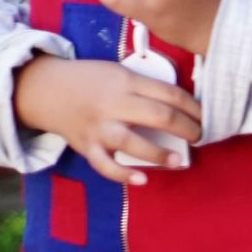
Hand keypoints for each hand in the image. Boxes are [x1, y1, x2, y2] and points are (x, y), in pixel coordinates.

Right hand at [12, 55, 202, 185]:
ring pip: (132, 142)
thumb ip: (145, 87)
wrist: (44, 88)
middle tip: (200, 136)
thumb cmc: (90, 80)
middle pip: (158, 116)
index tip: (206, 116)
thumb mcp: (119, 72)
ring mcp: (98, 127)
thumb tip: (180, 106)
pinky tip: (142, 179)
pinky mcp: (86, 146)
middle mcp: (113, 104)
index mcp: (126, 82)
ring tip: (180, 160)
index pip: (170, 94)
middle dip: (186, 128)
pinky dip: (122, 174)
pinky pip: (104, 164)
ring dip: (159, 153)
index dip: (194, 107)